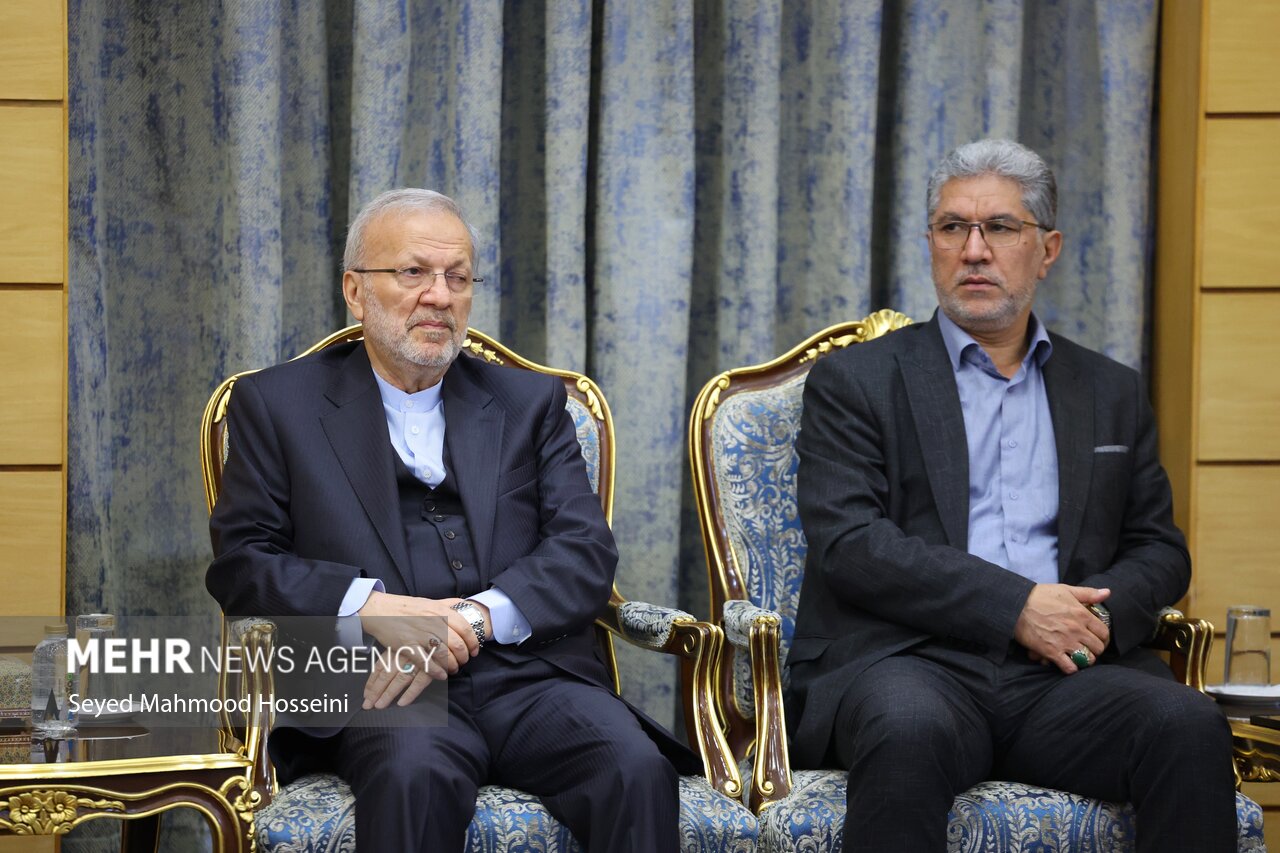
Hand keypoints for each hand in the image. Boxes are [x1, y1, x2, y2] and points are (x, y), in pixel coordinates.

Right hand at [357, 591, 479, 707]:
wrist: (380, 610)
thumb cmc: (407, 608)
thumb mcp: (430, 601)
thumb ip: (449, 604)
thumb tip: (466, 606)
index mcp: (440, 610)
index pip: (466, 628)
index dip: (473, 642)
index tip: (475, 650)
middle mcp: (432, 622)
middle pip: (457, 643)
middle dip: (464, 656)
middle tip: (464, 661)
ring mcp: (419, 634)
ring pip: (444, 654)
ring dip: (452, 665)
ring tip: (453, 669)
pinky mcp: (407, 645)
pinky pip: (425, 662)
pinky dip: (436, 671)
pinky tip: (441, 675)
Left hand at [362, 639, 446, 708]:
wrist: (450, 627)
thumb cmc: (429, 633)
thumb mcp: (410, 639)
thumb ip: (401, 650)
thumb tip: (389, 665)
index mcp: (398, 647)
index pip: (381, 666)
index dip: (372, 681)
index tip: (365, 695)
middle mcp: (404, 654)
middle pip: (386, 675)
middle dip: (376, 691)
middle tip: (367, 705)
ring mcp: (417, 661)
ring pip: (399, 680)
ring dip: (388, 694)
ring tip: (380, 706)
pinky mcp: (431, 666)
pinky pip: (418, 682)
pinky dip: (410, 693)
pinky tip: (402, 703)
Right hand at [1013, 584, 1110, 674]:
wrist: (1016, 605)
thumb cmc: (1040, 596)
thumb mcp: (1065, 590)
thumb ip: (1088, 593)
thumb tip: (1107, 592)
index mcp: (1082, 615)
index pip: (1104, 633)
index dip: (1103, 637)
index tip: (1097, 638)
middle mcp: (1076, 630)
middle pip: (1098, 648)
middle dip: (1095, 649)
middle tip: (1088, 647)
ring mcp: (1064, 642)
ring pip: (1087, 659)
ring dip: (1085, 659)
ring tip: (1079, 655)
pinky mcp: (1051, 651)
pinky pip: (1070, 667)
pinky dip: (1071, 667)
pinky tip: (1068, 662)